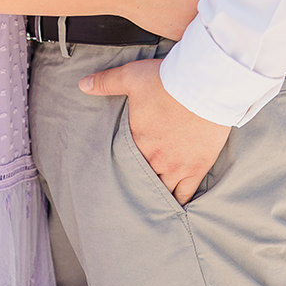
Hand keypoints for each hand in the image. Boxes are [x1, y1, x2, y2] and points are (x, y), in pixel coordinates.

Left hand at [80, 57, 229, 203]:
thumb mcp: (131, 76)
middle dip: (137, 185)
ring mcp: (175, 166)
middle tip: (132, 194)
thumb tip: (82, 85)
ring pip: (161, 191)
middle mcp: (154, 158)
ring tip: (151, 203)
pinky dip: (179, 202)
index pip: (123, 162)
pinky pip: (186, 194)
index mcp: (136, 139)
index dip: (121, 168)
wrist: (203, 86)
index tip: (117, 174)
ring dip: (156, 195)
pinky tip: (175, 209)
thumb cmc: (167, 80)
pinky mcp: (195, 168)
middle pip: (141, 180)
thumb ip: (106, 82)